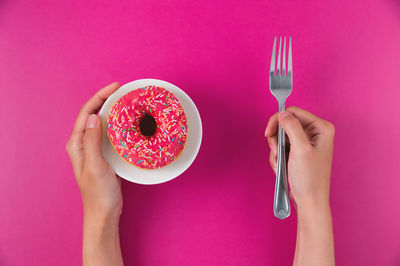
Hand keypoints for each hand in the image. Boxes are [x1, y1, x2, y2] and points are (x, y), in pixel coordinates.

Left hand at [66, 82, 123, 265]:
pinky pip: (111, 134)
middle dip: (107, 100)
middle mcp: (84, 143)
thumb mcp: (96, 165)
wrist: (105, 212)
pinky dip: (120, 125)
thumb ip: (92, 140)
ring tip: (128, 102)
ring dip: (114, 111)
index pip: (87, 112)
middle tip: (124, 91)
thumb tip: (95, 116)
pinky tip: (130, 123)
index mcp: (77, 143)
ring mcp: (94, 148)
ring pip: (104, 123)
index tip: (115, 87)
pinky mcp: (105, 154)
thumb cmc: (99, 193)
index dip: (100, 96)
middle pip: (94, 114)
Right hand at [265, 106, 334, 211]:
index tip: (268, 133)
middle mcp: (315, 133)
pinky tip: (282, 167)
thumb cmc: (309, 179)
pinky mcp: (299, 152)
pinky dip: (278, 157)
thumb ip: (291, 128)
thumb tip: (282, 113)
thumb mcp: (300, 150)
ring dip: (276, 150)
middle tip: (276, 151)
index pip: (293, 112)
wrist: (309, 201)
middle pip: (285, 123)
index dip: (278, 121)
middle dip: (277, 138)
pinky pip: (281, 147)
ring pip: (281, 136)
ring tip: (281, 163)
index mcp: (321, 128)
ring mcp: (306, 142)